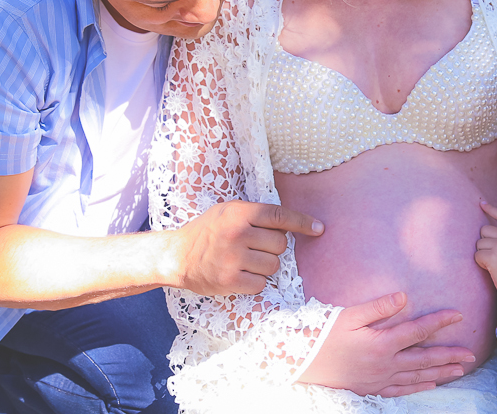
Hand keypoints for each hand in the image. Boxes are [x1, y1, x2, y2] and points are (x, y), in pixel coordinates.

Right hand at [173, 200, 322, 295]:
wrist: (177, 256)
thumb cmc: (207, 232)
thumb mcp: (228, 211)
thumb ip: (255, 215)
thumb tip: (290, 224)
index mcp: (239, 213)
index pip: (280, 215)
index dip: (303, 222)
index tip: (319, 228)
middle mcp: (238, 233)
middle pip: (281, 244)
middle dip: (273, 248)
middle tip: (255, 248)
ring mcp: (234, 258)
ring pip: (274, 265)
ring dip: (265, 266)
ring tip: (246, 261)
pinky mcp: (230, 281)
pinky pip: (261, 284)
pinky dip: (255, 282)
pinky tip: (241, 275)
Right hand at [297, 292, 474, 396]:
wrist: (301, 362)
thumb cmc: (323, 334)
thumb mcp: (348, 315)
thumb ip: (378, 307)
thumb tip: (404, 296)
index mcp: (382, 343)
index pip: (418, 331)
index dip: (439, 322)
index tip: (458, 315)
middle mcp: (385, 364)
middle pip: (424, 359)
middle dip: (450, 355)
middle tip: (471, 353)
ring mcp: (380, 379)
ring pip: (417, 376)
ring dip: (441, 373)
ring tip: (460, 370)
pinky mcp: (373, 388)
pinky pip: (402, 390)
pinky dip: (419, 387)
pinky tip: (431, 384)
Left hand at [474, 201, 496, 296]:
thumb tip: (489, 233)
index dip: (491, 209)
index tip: (482, 203)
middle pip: (484, 230)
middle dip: (484, 242)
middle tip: (495, 257)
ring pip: (479, 243)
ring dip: (482, 254)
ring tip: (496, 265)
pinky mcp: (492, 256)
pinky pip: (477, 255)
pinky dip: (480, 263)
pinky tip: (492, 270)